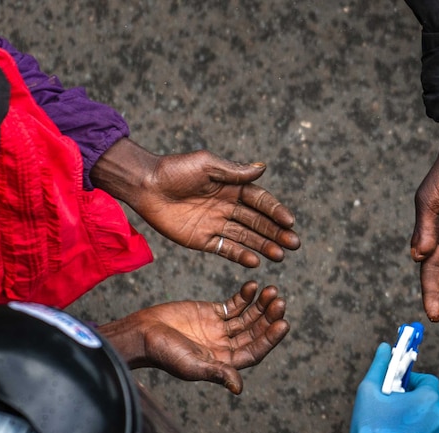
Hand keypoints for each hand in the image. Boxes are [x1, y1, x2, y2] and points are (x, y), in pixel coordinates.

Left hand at [91, 139, 300, 267]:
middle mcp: (228, 207)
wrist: (144, 185)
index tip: (290, 221)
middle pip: (257, 222)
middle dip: (276, 233)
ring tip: (280, 256)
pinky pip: (225, 249)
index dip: (275, 211)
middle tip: (294, 244)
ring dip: (264, 246)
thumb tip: (262, 169)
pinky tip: (255, 261)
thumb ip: (234, 172)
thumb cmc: (175, 169)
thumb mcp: (206, 165)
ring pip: (246, 238)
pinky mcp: (202, 239)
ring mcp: (216, 224)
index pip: (260, 201)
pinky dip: (240, 256)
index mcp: (232, 187)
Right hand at [98, 282, 288, 393]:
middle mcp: (226, 346)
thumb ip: (217, 372)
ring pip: (248, 316)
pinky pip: (234, 304)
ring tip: (271, 290)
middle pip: (254, 331)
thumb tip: (239, 387)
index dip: (270, 339)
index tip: (283, 323)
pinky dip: (245, 295)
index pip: (255, 351)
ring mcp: (220, 329)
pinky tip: (254, 285)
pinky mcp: (211, 313)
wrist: (141, 334)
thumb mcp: (192, 365)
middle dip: (268, 317)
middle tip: (279, 301)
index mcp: (224, 363)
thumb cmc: (164, 354)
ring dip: (261, 305)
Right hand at [346, 342, 438, 432]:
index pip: (427, 379)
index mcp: (428, 398)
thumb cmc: (372, 430)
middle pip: (433, 396)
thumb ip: (380, 366)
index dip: (410, 381)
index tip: (396, 388)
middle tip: (395, 403)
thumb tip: (385, 348)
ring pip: (433, 414)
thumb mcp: (369, 392)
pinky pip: (431, 431)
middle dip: (417, 396)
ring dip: (419, 412)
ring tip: (395, 420)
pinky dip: (420, 429)